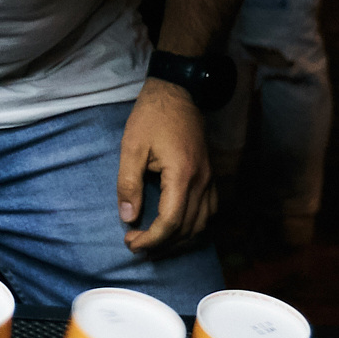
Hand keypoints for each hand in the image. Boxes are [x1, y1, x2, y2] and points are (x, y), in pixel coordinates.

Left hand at [116, 78, 214, 252]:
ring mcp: (210, 179)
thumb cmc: (152, 116)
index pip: (171, 222)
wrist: (178, 91)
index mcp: (183, 175)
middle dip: (162, 244)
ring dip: (179, 239)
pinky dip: (193, 226)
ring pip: (202, 224)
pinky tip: (177, 228)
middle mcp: (202, 181)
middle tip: (136, 246)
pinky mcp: (210, 175)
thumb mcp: (132, 147)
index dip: (151, 239)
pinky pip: (209, 211)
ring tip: (154, 243)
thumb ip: (128, 183)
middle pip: (188, 228)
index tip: (131, 242)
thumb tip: (128, 217)